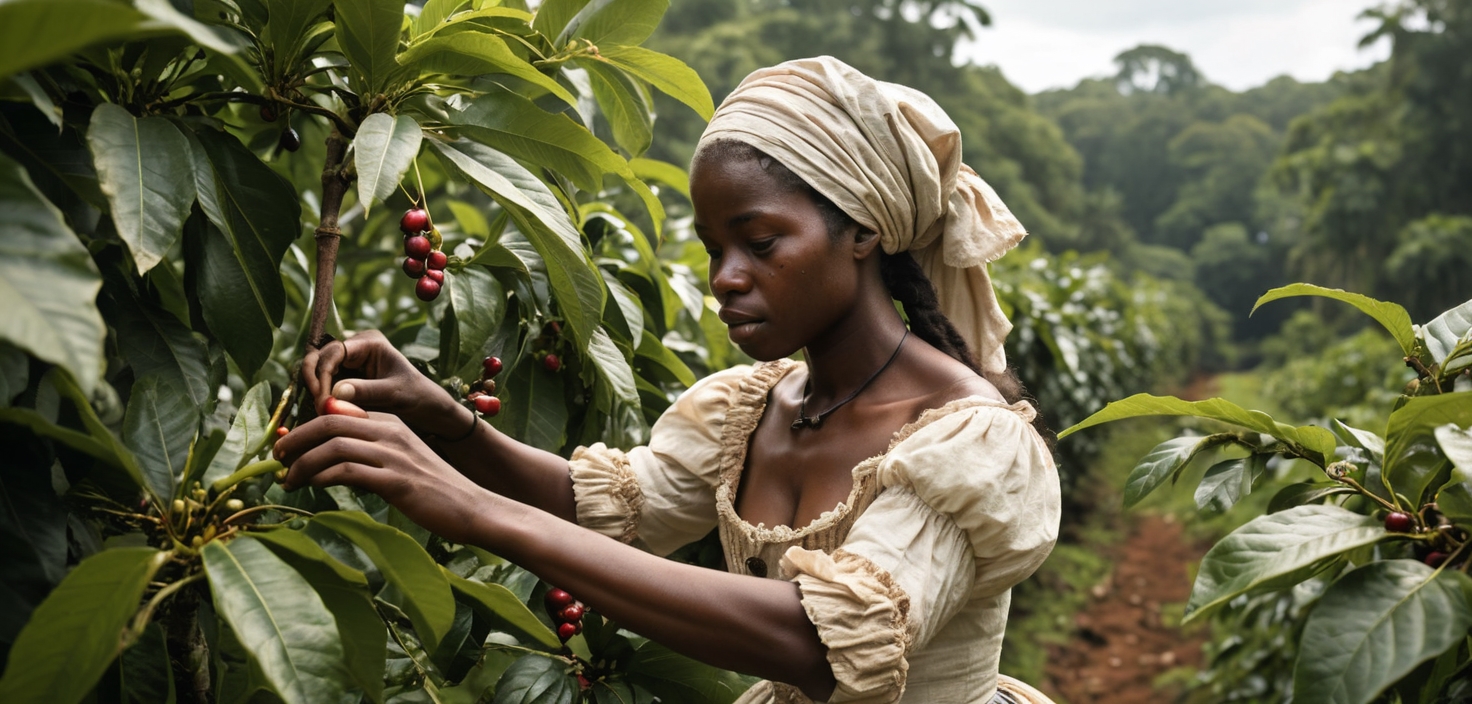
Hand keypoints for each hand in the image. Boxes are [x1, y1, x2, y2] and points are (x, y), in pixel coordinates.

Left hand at [275, 411, 484, 542]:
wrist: (470, 508)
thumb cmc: (433, 490)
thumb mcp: (400, 462)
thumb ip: (369, 454)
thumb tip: (329, 460)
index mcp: (391, 423)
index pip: (338, 413)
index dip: (304, 426)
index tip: (285, 444)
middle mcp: (391, 432)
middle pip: (329, 423)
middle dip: (295, 440)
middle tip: (276, 458)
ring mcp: (394, 456)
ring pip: (333, 447)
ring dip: (302, 463)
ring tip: (287, 480)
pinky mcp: (396, 481)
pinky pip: (348, 472)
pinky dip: (321, 478)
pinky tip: (311, 489)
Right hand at [303, 330, 465, 434]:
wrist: (426, 408)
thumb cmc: (416, 396)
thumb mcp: (394, 394)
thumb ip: (366, 391)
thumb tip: (334, 392)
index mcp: (369, 342)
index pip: (333, 351)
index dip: (323, 374)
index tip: (323, 400)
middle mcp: (354, 347)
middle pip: (318, 357)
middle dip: (314, 382)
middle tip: (319, 408)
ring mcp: (347, 361)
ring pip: (316, 370)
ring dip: (314, 390)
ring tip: (321, 412)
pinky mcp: (343, 377)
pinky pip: (322, 383)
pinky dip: (319, 396)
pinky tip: (324, 413)